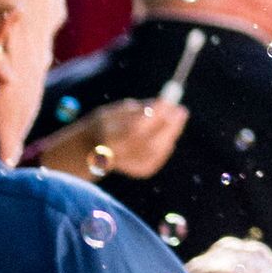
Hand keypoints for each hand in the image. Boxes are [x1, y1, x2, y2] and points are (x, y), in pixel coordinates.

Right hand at [35, 98, 186, 182]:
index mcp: (109, 138)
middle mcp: (118, 157)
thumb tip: (163, 103)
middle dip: (169, 125)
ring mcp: (130, 167)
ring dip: (171, 132)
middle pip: (151, 142)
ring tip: (177, 117)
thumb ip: (139, 109)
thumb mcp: (117, 111)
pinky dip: (166, 143)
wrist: (91, 152)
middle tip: (181, 110)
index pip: (137, 127)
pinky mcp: (142, 171)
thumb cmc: (107, 124)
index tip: (168, 100)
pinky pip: (159, 156)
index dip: (155, 115)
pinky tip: (169, 133)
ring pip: (158, 150)